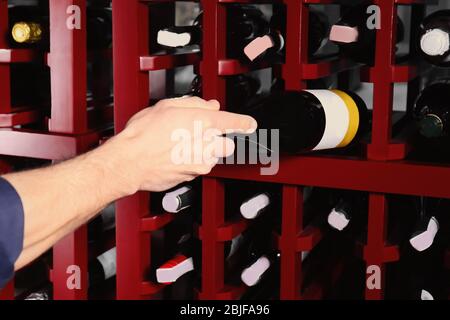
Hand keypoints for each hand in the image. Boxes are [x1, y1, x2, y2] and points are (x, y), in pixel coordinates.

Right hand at [93, 97, 256, 194]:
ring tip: (180, 144)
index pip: (234, 122)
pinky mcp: (192, 176)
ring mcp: (200, 163)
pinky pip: (199, 167)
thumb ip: (194, 104)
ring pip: (213, 157)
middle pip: (227, 144)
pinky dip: (191, 161)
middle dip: (218, 139)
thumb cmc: (143, 135)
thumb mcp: (167, 106)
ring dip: (203, 151)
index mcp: (203, 123)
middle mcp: (206, 145)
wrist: (130, 162)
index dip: (244, 122)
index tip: (249, 124)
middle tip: (199, 133)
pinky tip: (174, 154)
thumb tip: (209, 106)